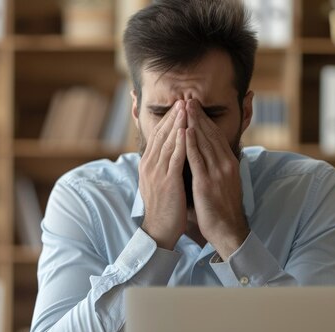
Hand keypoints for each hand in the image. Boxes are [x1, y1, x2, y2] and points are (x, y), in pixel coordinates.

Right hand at [139, 100, 187, 249]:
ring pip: (167, 142)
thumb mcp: (158, 182)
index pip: (158, 136)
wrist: (159, 229)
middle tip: (183, 99)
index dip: (169, 120)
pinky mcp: (167, 181)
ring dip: (177, 123)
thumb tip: (167, 153)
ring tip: (186, 108)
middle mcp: (150, 165)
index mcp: (148, 164)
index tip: (178, 106)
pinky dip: (180, 142)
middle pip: (162, 134)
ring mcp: (157, 172)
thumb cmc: (163, 207)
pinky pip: (174, 158)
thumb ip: (162, 166)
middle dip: (173, 116)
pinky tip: (186, 130)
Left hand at [185, 99, 248, 259]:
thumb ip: (213, 168)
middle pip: (210, 134)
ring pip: (204, 142)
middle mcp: (225, 164)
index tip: (195, 106)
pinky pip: (197, 159)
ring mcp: (217, 172)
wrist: (228, 230)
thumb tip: (204, 157)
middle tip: (188, 98)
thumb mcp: (220, 183)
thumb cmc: (221, 209)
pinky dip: (191, 144)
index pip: (215, 136)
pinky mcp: (207, 182)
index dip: (204, 120)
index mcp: (228, 163)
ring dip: (193, 123)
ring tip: (184, 107)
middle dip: (198, 115)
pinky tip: (184, 132)